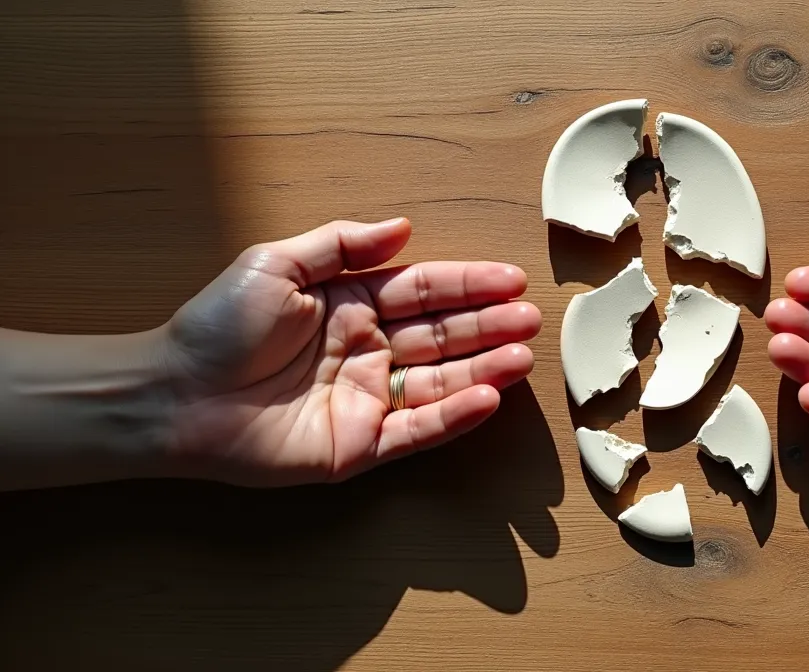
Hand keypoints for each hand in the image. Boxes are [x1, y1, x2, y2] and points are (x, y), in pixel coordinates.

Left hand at [161, 218, 541, 485]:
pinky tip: (487, 398)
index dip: (468, 284)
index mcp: (351, 305)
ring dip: (483, 370)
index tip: (512, 278)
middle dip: (489, 326)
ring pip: (439, 383)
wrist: (171, 395)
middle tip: (531, 320)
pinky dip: (453, 416)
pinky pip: (416, 429)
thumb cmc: (216, 326)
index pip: (423, 291)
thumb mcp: (274, 264)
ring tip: (522, 357)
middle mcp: (367, 350)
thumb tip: (403, 226)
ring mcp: (366, 399)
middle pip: (442, 336)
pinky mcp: (358, 446)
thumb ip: (341, 244)